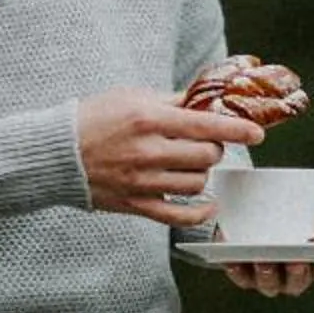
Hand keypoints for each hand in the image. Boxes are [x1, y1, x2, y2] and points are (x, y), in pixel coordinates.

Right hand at [78, 88, 265, 222]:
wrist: (55, 152)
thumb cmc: (94, 117)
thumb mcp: (132, 97)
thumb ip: (172, 101)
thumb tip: (206, 100)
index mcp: (149, 119)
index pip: (206, 125)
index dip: (238, 129)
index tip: (257, 132)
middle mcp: (148, 151)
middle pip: (206, 155)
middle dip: (214, 148)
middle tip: (206, 143)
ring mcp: (142, 181)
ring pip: (197, 183)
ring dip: (202, 173)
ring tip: (192, 164)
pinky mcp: (134, 204)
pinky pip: (178, 216)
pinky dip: (199, 213)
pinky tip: (208, 206)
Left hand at [223, 186, 313, 298]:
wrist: (250, 211)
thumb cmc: (284, 213)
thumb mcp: (303, 205)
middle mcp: (294, 274)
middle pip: (300, 281)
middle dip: (298, 273)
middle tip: (296, 261)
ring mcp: (270, 277)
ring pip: (271, 284)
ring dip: (267, 274)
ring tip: (263, 260)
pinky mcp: (244, 274)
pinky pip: (242, 277)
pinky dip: (238, 270)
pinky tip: (234, 260)